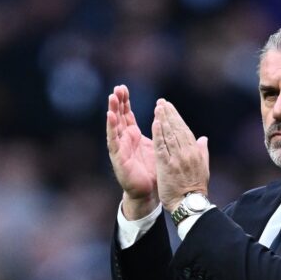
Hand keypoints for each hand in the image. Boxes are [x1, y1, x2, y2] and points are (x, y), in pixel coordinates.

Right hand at [106, 85, 157, 218]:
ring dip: (113, 111)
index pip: (127, 114)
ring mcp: (120, 148)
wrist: (148, 192)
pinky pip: (113, 140)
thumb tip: (170, 120)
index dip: (125, 101)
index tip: (124, 87)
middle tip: (117, 87)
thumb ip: (161, 133)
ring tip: (112, 97)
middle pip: (119, 116)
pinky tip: (110, 116)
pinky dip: (111, 128)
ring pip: (114, 126)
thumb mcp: (158, 147)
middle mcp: (124, 139)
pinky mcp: (118, 157)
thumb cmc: (152, 171)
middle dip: (118, 102)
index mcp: (134, 136)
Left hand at [152, 99, 209, 212]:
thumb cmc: (196, 188)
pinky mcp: (168, 165)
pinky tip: (155, 122)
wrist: (190, 204)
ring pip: (169, 135)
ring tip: (158, 107)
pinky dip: (158, 134)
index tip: (170, 108)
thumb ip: (203, 152)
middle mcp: (187, 152)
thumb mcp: (203, 168)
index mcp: (196, 152)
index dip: (177, 118)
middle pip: (177, 129)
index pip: (185, 130)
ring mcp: (177, 158)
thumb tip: (203, 138)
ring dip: (163, 119)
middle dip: (169, 114)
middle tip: (162, 102)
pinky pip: (162, 147)